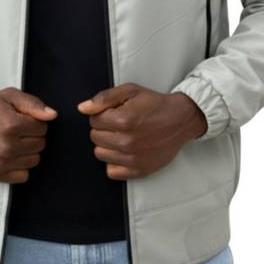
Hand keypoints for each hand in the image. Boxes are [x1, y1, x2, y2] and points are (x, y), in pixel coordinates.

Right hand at [0, 88, 57, 182]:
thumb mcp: (9, 96)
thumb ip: (33, 104)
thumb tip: (52, 115)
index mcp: (11, 125)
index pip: (43, 128)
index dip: (35, 122)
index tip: (23, 119)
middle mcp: (6, 146)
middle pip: (40, 145)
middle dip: (33, 136)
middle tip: (18, 130)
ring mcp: (0, 162)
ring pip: (34, 160)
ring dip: (28, 151)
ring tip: (14, 142)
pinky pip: (23, 176)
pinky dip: (20, 166)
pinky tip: (11, 155)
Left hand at [77, 83, 207, 179]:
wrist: (180, 120)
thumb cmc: (155, 104)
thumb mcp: (130, 91)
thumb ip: (104, 98)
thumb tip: (83, 108)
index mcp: (123, 120)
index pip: (93, 120)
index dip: (102, 114)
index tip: (114, 112)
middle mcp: (127, 141)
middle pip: (94, 137)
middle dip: (103, 128)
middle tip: (119, 124)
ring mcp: (133, 158)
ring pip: (100, 154)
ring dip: (107, 145)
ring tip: (121, 136)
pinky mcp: (139, 170)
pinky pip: (111, 171)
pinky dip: (114, 162)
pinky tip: (124, 151)